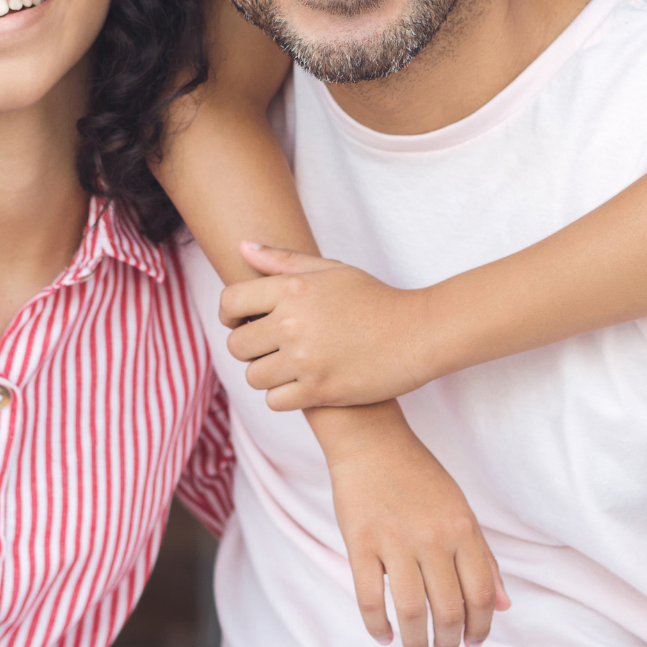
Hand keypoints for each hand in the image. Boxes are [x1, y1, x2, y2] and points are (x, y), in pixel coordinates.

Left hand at [221, 243, 440, 408]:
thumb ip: (283, 260)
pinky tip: (302, 383)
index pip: (230, 302)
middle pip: (237, 345)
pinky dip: (285, 396)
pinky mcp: (319, 390)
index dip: (229, 315)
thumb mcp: (331, 270)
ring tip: (289, 366)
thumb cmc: (373, 299)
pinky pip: (275, 401)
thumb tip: (241, 246)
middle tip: (271, 347)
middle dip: (249, 347)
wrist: (416, 333)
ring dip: (266, 374)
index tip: (241, 322)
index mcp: (293, 289)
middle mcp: (293, 323)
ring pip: (254, 376)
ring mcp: (305, 360)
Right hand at [319, 411, 509, 646]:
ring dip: (416, 641)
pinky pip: (369, 599)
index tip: (473, 641)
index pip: (481, 594)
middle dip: (448, 641)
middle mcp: (433, 538)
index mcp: (462, 529)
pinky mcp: (360, 544)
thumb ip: (483, 557)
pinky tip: (384, 635)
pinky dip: (377, 626)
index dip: (480, 627)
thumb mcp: (460, 509)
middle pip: (448, 610)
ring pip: (411, 612)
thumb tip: (503, 605)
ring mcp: (395, 542)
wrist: (372, 441)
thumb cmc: (418, 475)